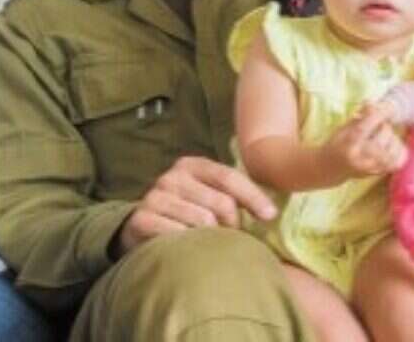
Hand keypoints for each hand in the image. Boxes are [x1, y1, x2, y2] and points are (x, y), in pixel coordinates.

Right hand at [115, 156, 276, 255]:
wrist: (142, 231)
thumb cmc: (187, 215)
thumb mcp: (209, 197)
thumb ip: (234, 196)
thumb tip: (271, 210)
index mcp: (191, 165)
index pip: (228, 176)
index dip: (252, 196)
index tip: (270, 216)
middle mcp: (171, 177)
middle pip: (220, 202)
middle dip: (232, 225)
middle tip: (228, 236)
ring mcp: (154, 196)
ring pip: (203, 221)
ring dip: (212, 238)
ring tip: (207, 243)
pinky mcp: (142, 218)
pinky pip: (179, 234)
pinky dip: (190, 246)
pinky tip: (188, 248)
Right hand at [321, 104, 406, 178]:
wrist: (330, 169)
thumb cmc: (335, 144)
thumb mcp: (342, 129)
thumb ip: (358, 117)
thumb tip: (370, 102)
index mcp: (347, 146)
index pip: (363, 128)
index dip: (375, 115)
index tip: (382, 106)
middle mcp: (359, 159)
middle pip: (381, 137)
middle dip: (383, 126)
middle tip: (378, 124)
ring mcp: (370, 168)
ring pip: (392, 148)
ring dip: (391, 138)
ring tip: (383, 136)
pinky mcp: (378, 173)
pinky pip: (398, 161)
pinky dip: (399, 151)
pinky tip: (392, 145)